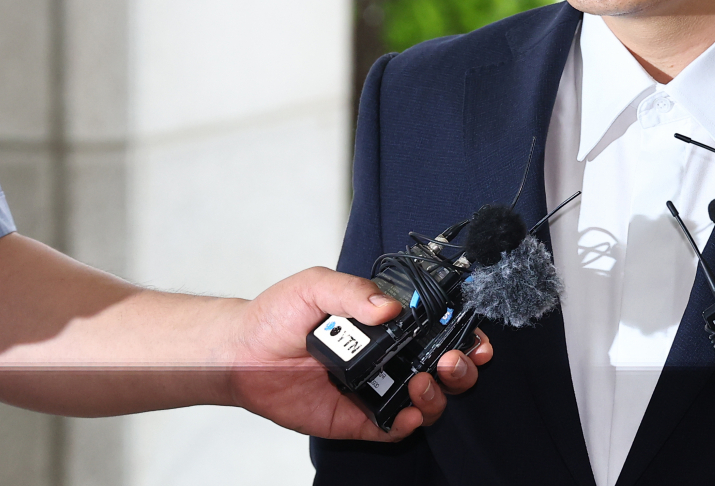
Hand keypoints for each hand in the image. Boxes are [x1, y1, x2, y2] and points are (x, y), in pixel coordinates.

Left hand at [222, 267, 493, 441]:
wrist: (240, 352)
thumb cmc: (277, 314)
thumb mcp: (316, 286)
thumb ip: (354, 291)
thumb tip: (390, 307)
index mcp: (388, 323)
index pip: (439, 329)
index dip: (464, 335)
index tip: (474, 338)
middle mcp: (389, 356)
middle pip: (445, 367)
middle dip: (461, 367)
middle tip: (451, 361)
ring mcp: (375, 389)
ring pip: (427, 400)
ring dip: (437, 394)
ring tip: (422, 382)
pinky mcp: (356, 419)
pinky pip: (392, 428)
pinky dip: (406, 423)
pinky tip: (406, 413)